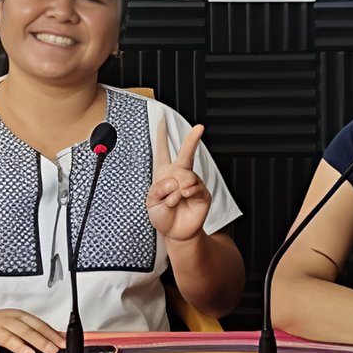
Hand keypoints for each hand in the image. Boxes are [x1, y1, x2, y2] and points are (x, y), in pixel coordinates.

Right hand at [0, 307, 61, 352]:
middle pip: (25, 330)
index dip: (51, 334)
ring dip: (18, 345)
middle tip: (51, 350)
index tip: (62, 344)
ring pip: (6, 336)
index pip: (38, 324)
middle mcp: (6, 321)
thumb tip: (61, 338)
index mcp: (18, 316)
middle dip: (40, 341)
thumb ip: (39, 331)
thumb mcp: (18, 323)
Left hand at [148, 120, 212, 241]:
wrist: (176, 233)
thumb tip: (176, 182)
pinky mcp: (202, 193)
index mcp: (163, 174)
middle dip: (192, 139)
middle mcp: (179, 175)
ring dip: (175, 189)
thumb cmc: (162, 216)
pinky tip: (184, 195)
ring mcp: (192, 183)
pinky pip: (195, 185)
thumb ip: (159, 189)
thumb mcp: (151, 203)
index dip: (161, 135)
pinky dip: (187, 191)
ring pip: (186, 175)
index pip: (161, 151)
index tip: (162, 119)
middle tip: (200, 127)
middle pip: (186, 153)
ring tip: (172, 201)